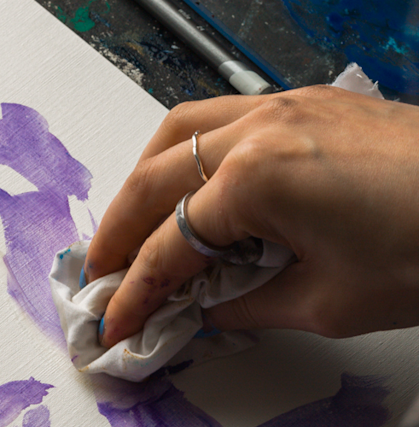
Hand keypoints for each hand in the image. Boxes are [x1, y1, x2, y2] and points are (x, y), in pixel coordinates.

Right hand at [86, 86, 418, 347]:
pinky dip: (193, 153)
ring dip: (147, 177)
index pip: (172, 244)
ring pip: (182, 129)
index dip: (136, 291)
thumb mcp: (328, 303)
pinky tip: (196, 186)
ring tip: (132, 224)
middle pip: (155, 175)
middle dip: (118, 229)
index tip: (114, 323)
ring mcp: (290, 107)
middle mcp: (262, 129)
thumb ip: (250, 304)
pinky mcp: (318, 103)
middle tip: (98, 272)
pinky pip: (228, 118)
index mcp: (258, 178)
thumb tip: (206, 309)